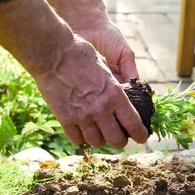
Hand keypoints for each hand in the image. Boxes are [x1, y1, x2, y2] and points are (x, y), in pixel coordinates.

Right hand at [0, 0, 146, 149]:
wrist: (53, 53)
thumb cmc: (81, 54)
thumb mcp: (105, 68)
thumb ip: (113, 87)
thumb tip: (121, 99)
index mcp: (115, 94)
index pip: (133, 124)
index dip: (140, 134)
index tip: (142, 137)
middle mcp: (101, 108)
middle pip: (116, 139)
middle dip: (120, 140)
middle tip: (119, 137)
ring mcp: (82, 116)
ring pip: (96, 142)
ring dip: (100, 139)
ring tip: (99, 133)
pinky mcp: (65, 118)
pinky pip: (76, 139)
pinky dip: (81, 138)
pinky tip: (82, 131)